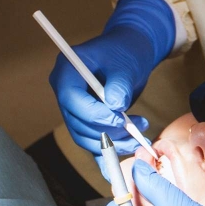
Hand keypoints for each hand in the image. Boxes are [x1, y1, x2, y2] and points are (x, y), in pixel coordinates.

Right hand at [48, 0, 175, 155]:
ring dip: (112, 143)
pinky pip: (93, 141)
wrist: (130, 53)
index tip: (119, 120)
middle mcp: (65, 92)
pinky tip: (125, 154)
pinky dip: (109, 150)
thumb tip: (115, 107)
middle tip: (135, 132)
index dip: (94, 114)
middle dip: (107, 132)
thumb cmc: (126, 51)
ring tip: (139, 137)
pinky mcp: (86, 120)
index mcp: (67, 71)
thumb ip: (120, 84)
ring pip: (85, 136)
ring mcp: (74, 108)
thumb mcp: (126, 63)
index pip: (72, 99)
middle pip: (78, 122)